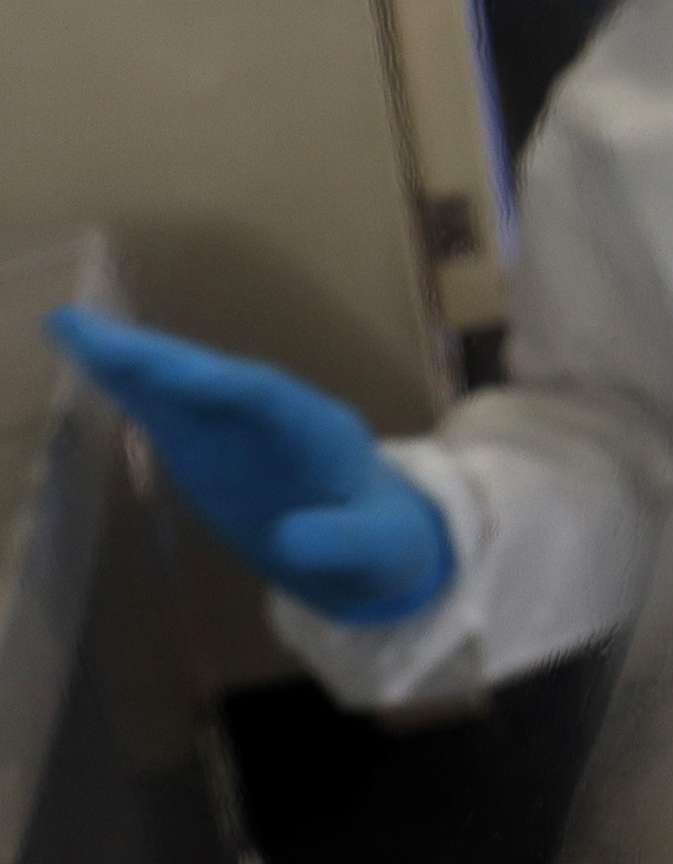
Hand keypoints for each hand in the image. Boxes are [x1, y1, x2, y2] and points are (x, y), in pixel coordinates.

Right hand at [46, 306, 454, 625]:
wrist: (383, 545)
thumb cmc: (387, 545)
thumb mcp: (381, 553)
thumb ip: (342, 543)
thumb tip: (290, 540)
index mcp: (321, 433)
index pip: (265, 396)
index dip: (214, 382)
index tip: (165, 370)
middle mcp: (280, 419)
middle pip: (217, 378)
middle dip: (160, 357)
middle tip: (90, 330)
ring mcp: (247, 433)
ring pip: (187, 391)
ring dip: (135, 365)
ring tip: (73, 332)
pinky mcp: (221, 453)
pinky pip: (174, 417)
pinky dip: (136, 396)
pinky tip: (94, 375)